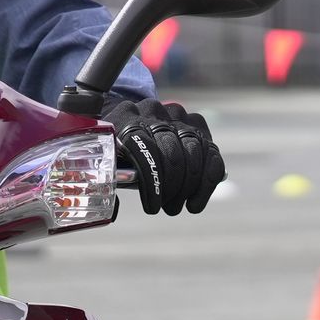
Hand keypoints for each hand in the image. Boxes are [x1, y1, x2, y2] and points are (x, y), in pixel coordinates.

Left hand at [102, 98, 225, 215]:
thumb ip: (111, 174)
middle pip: (172, 152)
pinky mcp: (197, 124)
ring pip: (194, 153)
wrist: (130, 117)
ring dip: (188, 188)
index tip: (152, 207)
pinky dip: (206, 183)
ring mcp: (178, 115)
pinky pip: (211, 154)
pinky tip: (195, 203)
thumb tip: (114, 207)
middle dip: (172, 187)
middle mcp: (155, 111)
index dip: (152, 179)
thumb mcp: (108, 156)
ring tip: (176, 207)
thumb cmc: (117, 147)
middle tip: (167, 208)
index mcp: (127, 116)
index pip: (144, 147)